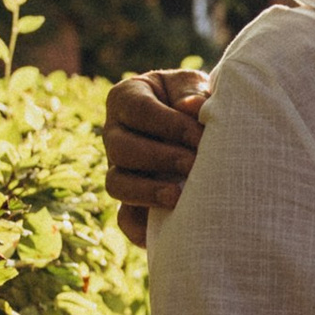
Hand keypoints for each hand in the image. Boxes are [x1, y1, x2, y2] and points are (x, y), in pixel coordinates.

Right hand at [105, 66, 208, 248]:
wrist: (198, 126)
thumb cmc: (194, 100)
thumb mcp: (193, 86)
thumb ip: (192, 93)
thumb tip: (190, 107)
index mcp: (126, 98)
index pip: (140, 110)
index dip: (170, 124)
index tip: (200, 136)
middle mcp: (114, 134)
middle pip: (121, 149)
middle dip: (159, 158)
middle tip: (193, 164)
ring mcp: (119, 169)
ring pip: (116, 184)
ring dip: (147, 192)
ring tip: (178, 196)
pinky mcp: (130, 200)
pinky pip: (125, 219)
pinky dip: (141, 228)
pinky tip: (169, 229)